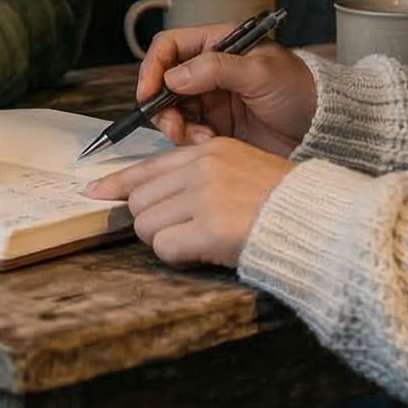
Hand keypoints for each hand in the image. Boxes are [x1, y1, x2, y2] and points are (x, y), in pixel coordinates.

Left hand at [82, 137, 292, 267]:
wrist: (314, 220)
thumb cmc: (279, 201)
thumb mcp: (237, 168)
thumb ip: (195, 175)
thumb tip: (145, 195)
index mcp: (207, 150)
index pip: (146, 167)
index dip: (115, 184)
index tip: (94, 192)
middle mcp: (202, 169)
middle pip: (139, 201)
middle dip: (151, 222)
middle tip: (180, 231)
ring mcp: (204, 197)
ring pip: (147, 226)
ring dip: (165, 241)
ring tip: (198, 241)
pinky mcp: (209, 228)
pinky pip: (165, 248)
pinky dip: (178, 256)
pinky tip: (202, 252)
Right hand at [135, 21, 314, 154]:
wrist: (324, 129)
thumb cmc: (300, 90)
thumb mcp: (260, 73)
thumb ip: (216, 69)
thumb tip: (173, 76)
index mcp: (219, 44)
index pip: (171, 46)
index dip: (153, 66)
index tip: (149, 92)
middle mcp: (210, 70)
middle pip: (164, 81)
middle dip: (162, 104)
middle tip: (172, 125)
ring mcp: (212, 99)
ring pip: (172, 110)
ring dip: (176, 125)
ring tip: (195, 137)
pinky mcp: (217, 126)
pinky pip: (188, 132)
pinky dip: (190, 139)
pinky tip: (208, 142)